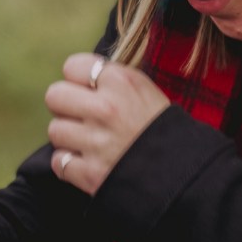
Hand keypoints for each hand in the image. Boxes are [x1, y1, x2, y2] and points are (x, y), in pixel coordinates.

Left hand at [46, 53, 169, 195]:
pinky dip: (69, 165)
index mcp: (121, 83)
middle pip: (54, 96)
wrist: (186, 174)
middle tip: (81, 116)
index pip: (72, 66)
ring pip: (55, 130)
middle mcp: (106, 108)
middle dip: (64, 106)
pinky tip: (86, 162)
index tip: (87, 90)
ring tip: (88, 142)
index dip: (77, 79)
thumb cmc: (165, 130)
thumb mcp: (145, 92)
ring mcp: (97, 142)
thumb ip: (112, 81)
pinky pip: (59, 162)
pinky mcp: (91, 173)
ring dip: (68, 138)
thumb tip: (80, 75)